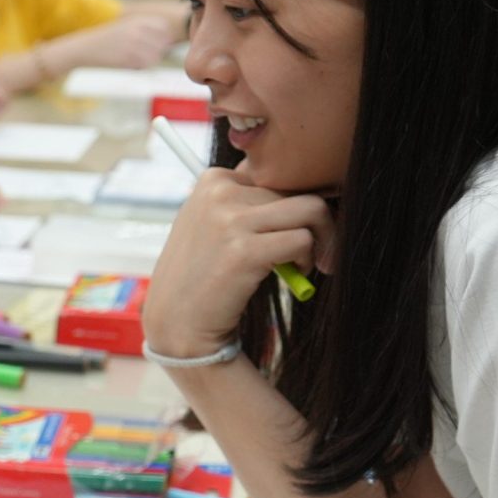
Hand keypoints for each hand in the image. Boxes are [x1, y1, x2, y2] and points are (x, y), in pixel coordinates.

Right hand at [86, 11, 177, 70]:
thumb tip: (169, 40)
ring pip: (156, 57)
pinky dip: (139, 67)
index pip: (164, 29)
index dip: (162, 38)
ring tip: (132, 58)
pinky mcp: (128, 59)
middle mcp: (138, 30)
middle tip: (139, 53)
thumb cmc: (108, 39)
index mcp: (139, 20)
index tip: (151, 43)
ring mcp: (134, 45)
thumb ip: (148, 29)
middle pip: (163, 44)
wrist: (85, 48)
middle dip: (156, 51)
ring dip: (148, 60)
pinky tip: (127, 63)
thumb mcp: (127, 25)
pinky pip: (145, 66)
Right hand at [144, 169, 331, 359]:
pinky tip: (294, 275)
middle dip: (314, 223)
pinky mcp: (243, 251)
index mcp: (213, 180)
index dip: (293, 205)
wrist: (176, 322)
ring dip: (320, 239)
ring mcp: (230, 220)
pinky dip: (308, 260)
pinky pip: (302, 240)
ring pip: (310, 210)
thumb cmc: (202, 275)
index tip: (298, 228)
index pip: (278, 175)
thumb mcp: (213, 224)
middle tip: (311, 254)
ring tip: (303, 263)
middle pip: (297, 192)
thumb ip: (246, 202)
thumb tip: (304, 188)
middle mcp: (219, 192)